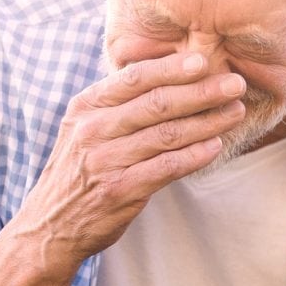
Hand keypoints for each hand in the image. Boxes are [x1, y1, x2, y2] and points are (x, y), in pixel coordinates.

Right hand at [13, 53, 246, 267]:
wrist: (50, 225)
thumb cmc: (79, 170)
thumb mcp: (85, 128)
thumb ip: (118, 104)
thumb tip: (168, 75)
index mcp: (87, 107)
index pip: (135, 78)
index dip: (172, 67)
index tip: (204, 60)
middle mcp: (93, 130)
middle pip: (156, 103)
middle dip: (201, 91)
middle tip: (235, 83)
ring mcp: (105, 161)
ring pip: (166, 134)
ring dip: (207, 122)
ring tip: (235, 111)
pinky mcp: (120, 190)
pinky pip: (165, 168)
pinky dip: (194, 156)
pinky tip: (216, 146)